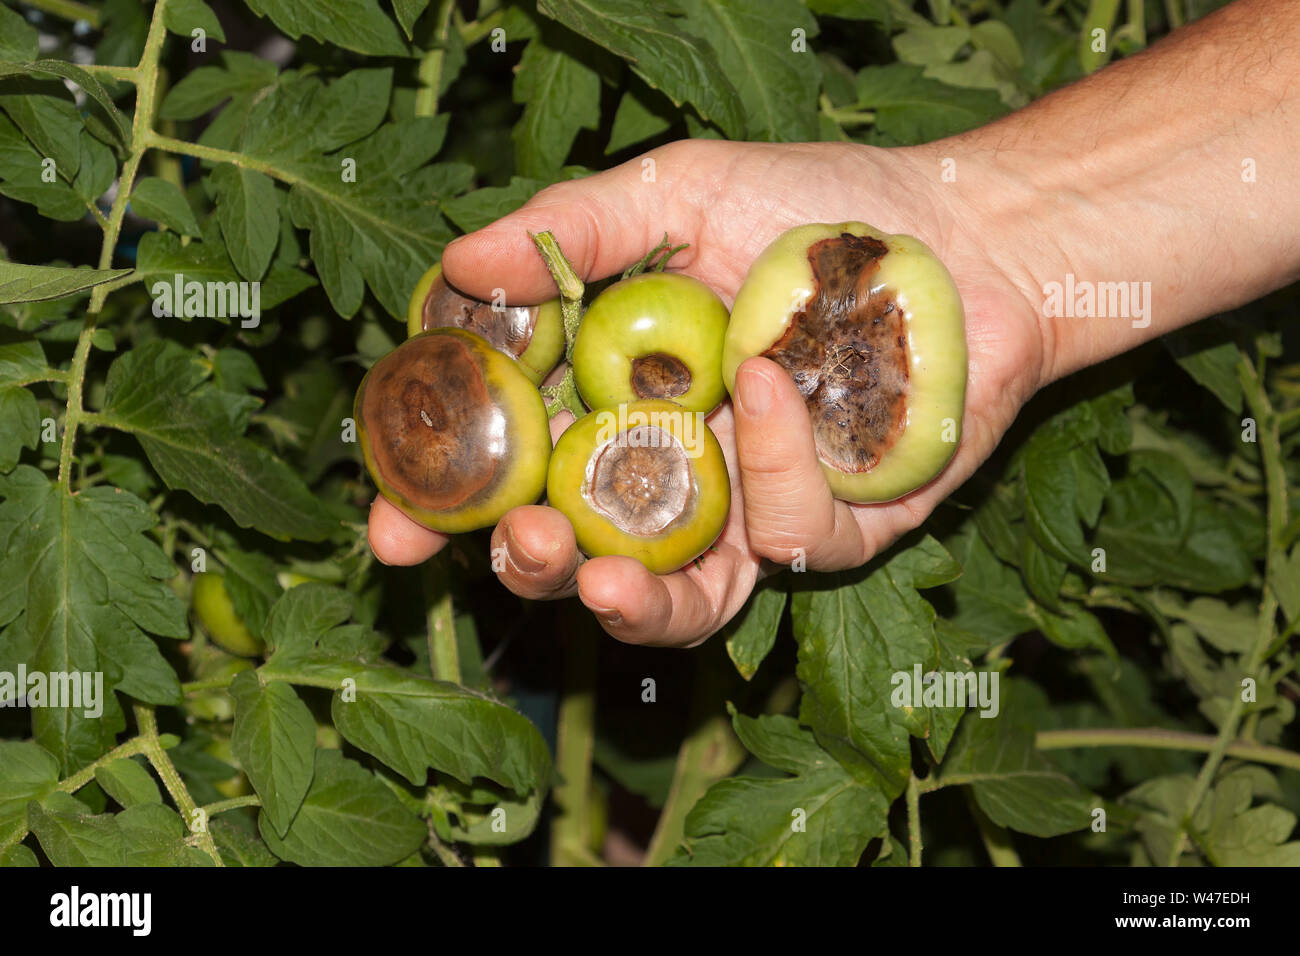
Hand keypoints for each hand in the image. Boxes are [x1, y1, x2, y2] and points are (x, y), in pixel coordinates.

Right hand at [368, 139, 1047, 645]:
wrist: (963, 232)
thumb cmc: (813, 209)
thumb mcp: (679, 193)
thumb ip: (570, 231)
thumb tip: (455, 261)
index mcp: (613, 400)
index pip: (513, 468)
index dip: (449, 510)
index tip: (396, 528)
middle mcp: (673, 469)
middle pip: (582, 552)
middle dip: (533, 568)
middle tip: (518, 544)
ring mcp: (752, 510)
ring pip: (682, 599)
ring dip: (633, 602)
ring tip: (600, 581)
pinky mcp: (837, 531)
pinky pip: (789, 539)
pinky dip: (773, 464)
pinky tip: (766, 383)